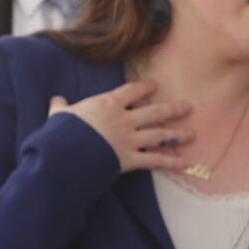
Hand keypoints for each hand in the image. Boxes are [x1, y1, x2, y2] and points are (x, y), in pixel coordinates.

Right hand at [50, 79, 189, 174]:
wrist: (67, 154)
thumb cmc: (61, 132)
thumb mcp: (59, 116)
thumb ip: (60, 107)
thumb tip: (56, 100)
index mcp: (108, 104)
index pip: (131, 91)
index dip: (144, 87)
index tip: (154, 85)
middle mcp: (124, 119)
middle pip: (154, 111)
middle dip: (173, 109)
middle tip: (188, 107)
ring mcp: (129, 139)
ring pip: (160, 135)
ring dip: (177, 134)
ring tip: (192, 134)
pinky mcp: (130, 159)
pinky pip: (154, 161)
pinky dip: (170, 163)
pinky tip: (184, 163)